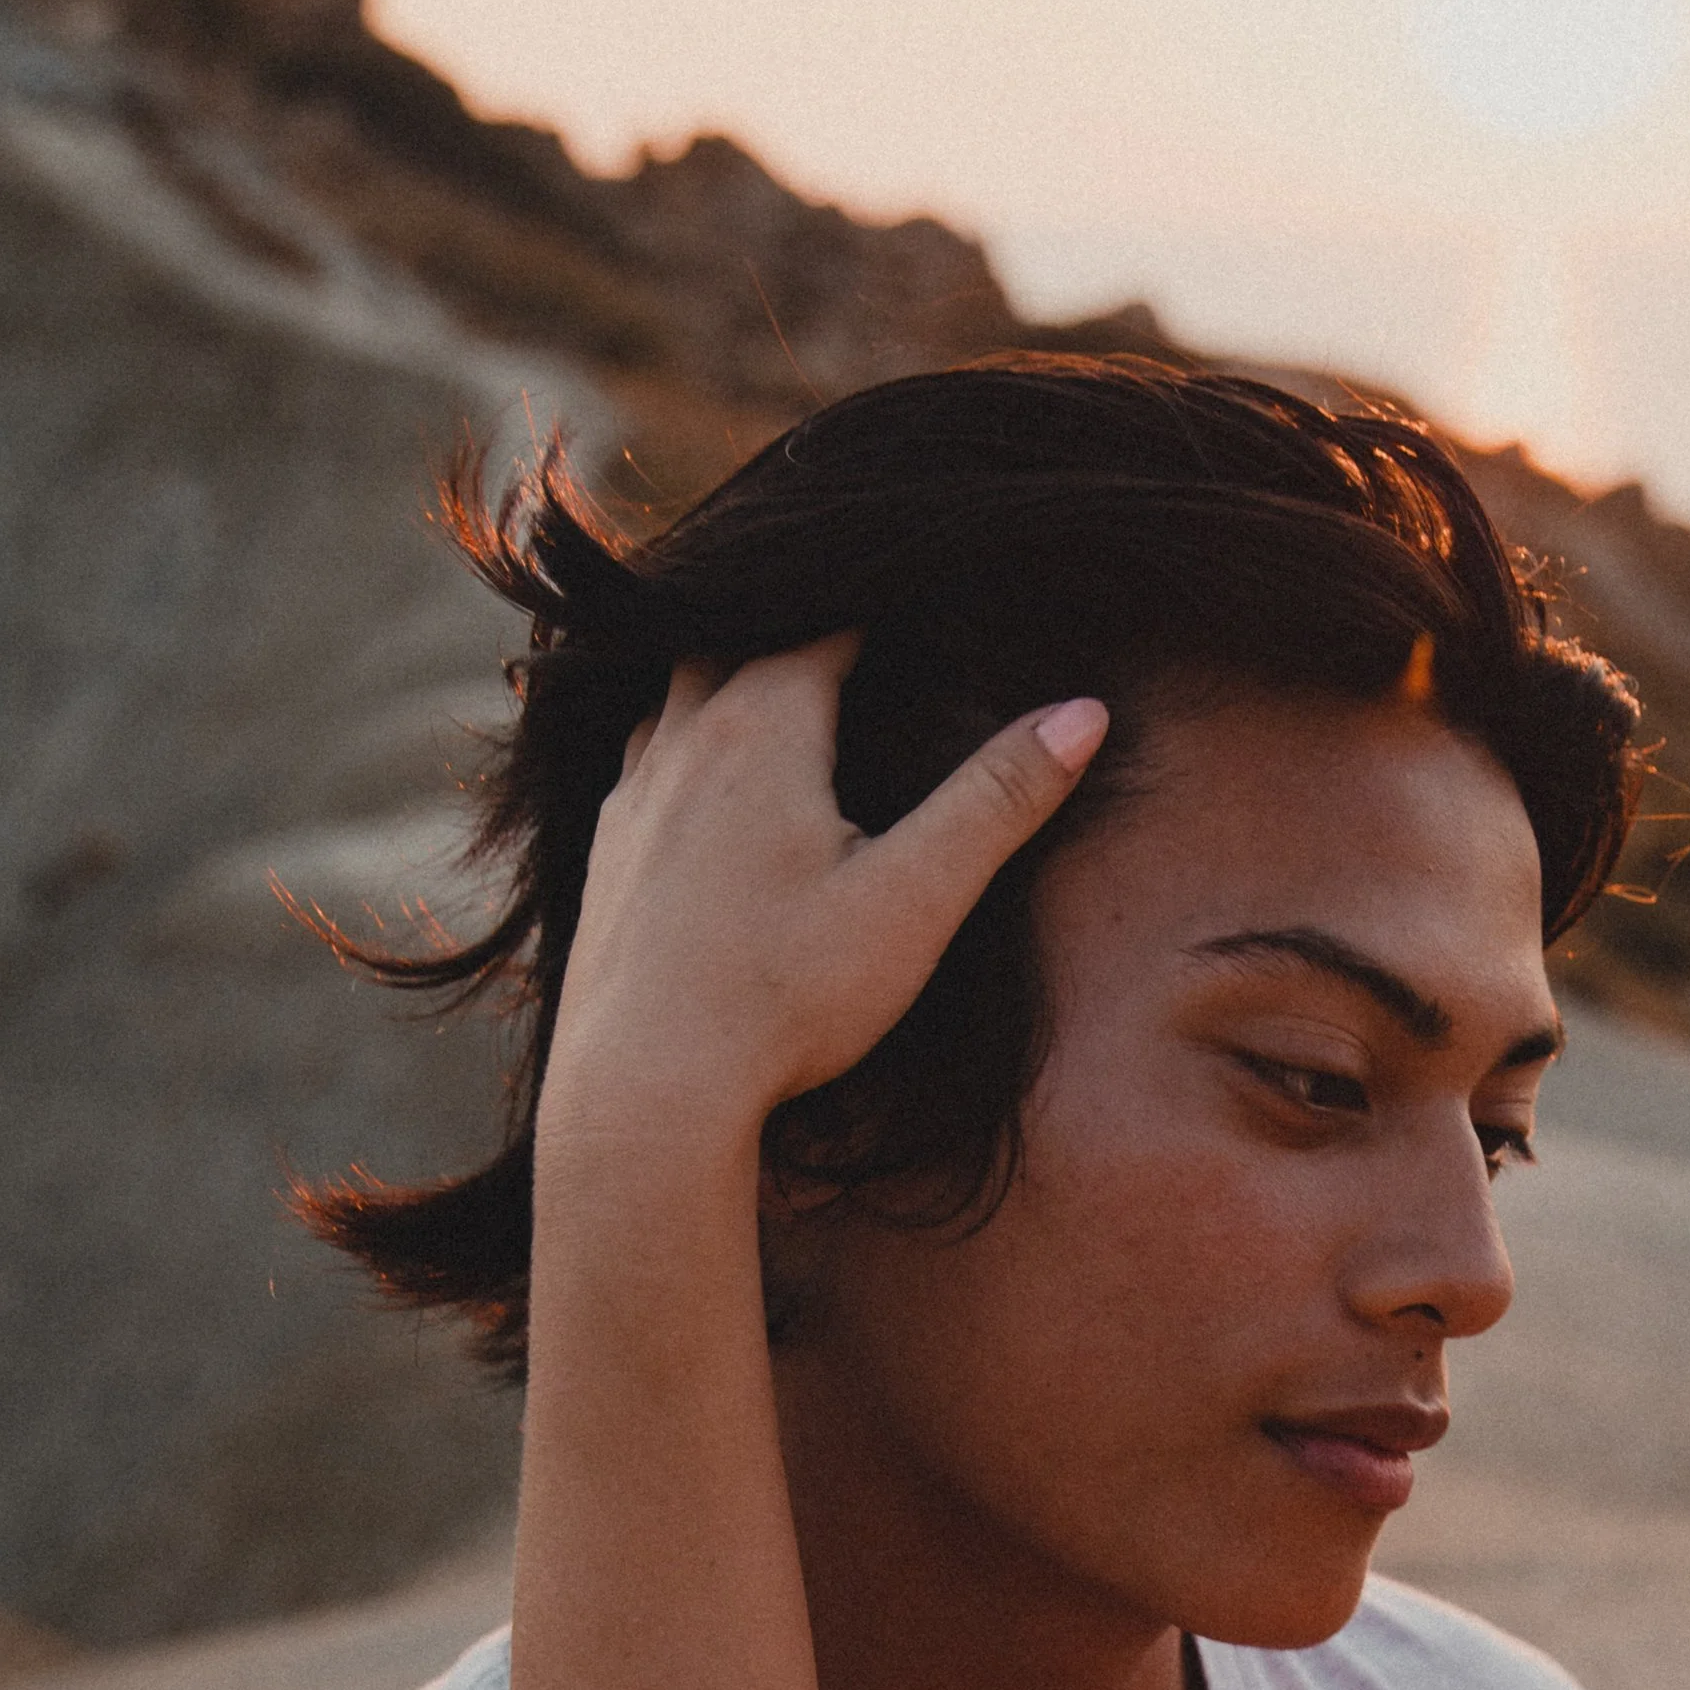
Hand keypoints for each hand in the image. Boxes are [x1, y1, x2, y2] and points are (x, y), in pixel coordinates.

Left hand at [535, 641, 1106, 1171]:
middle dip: (798, 630)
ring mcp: (633, 796)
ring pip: (677, 695)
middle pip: (741, 642)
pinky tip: (698, 782)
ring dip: (727, 679)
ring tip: (773, 684)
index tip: (919, 603)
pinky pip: (642, 764)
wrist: (649, 1086)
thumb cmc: (788, 994)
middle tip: (850, 633)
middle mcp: (685, 739)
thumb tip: (1083, 713)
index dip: (878, 612)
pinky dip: (681, 747)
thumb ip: (996, 800)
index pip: (828, 626)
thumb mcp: (915, 898)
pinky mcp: (606, 855)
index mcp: (765, 724)